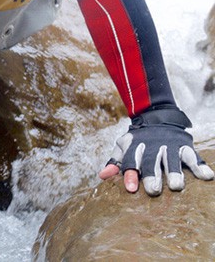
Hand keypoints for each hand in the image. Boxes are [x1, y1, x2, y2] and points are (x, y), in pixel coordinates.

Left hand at [99, 107, 213, 195]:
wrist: (157, 115)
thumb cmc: (138, 139)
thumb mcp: (124, 146)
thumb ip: (115, 161)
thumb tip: (102, 176)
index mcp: (135, 146)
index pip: (130, 161)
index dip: (129, 174)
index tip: (130, 189)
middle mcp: (152, 146)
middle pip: (151, 161)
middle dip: (152, 175)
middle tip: (153, 190)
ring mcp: (170, 145)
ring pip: (173, 159)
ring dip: (175, 172)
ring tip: (176, 186)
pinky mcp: (185, 145)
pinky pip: (193, 156)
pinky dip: (200, 166)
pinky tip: (207, 176)